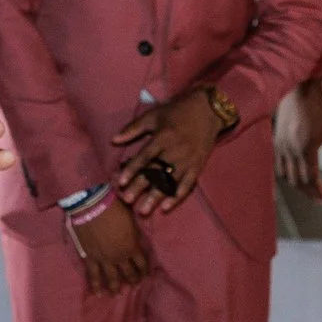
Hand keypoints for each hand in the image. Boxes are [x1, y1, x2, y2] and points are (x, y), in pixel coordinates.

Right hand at [72, 203, 149, 295]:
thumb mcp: (130, 219)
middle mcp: (120, 257)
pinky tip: (97, 294)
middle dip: (132, 280)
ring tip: (116, 294)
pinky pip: (92, 275)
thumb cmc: (113, 207)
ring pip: (112, 277)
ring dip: (115, 287)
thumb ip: (133, 234)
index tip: (145, 275)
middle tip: (134, 285)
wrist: (90, 205)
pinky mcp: (89, 258)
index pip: (141, 263)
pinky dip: (95, 285)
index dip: (144, 270)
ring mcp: (104, 259)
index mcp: (132, 246)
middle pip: (129, 273)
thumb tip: (135, 240)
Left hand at [112, 90, 226, 216]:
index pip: (145, 157)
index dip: (132, 170)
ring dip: (156, 196)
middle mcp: (175, 151)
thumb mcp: (153, 116)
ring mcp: (188, 160)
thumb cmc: (176, 112)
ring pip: (170, 181)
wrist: (208, 111)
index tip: (120, 182)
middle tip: (127, 200)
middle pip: (156, 172)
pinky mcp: (197, 166)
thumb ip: (133, 129)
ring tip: (143, 210)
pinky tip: (165, 207)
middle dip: (141, 187)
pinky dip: (176, 196)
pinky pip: (187, 184)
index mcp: (163, 138)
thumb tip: (113, 140)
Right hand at [273, 81, 321, 203]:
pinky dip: (288, 175)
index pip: (311, 178)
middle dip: (310, 193)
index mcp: (307, 148)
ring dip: (298, 186)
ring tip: (310, 191)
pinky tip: (297, 176)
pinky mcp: (276, 142)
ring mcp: (281, 146)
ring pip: (287, 176)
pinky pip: (280, 166)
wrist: (300, 92)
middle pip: (298, 181)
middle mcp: (291, 150)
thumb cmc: (321, 109)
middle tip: (321, 200)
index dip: (319, 193)